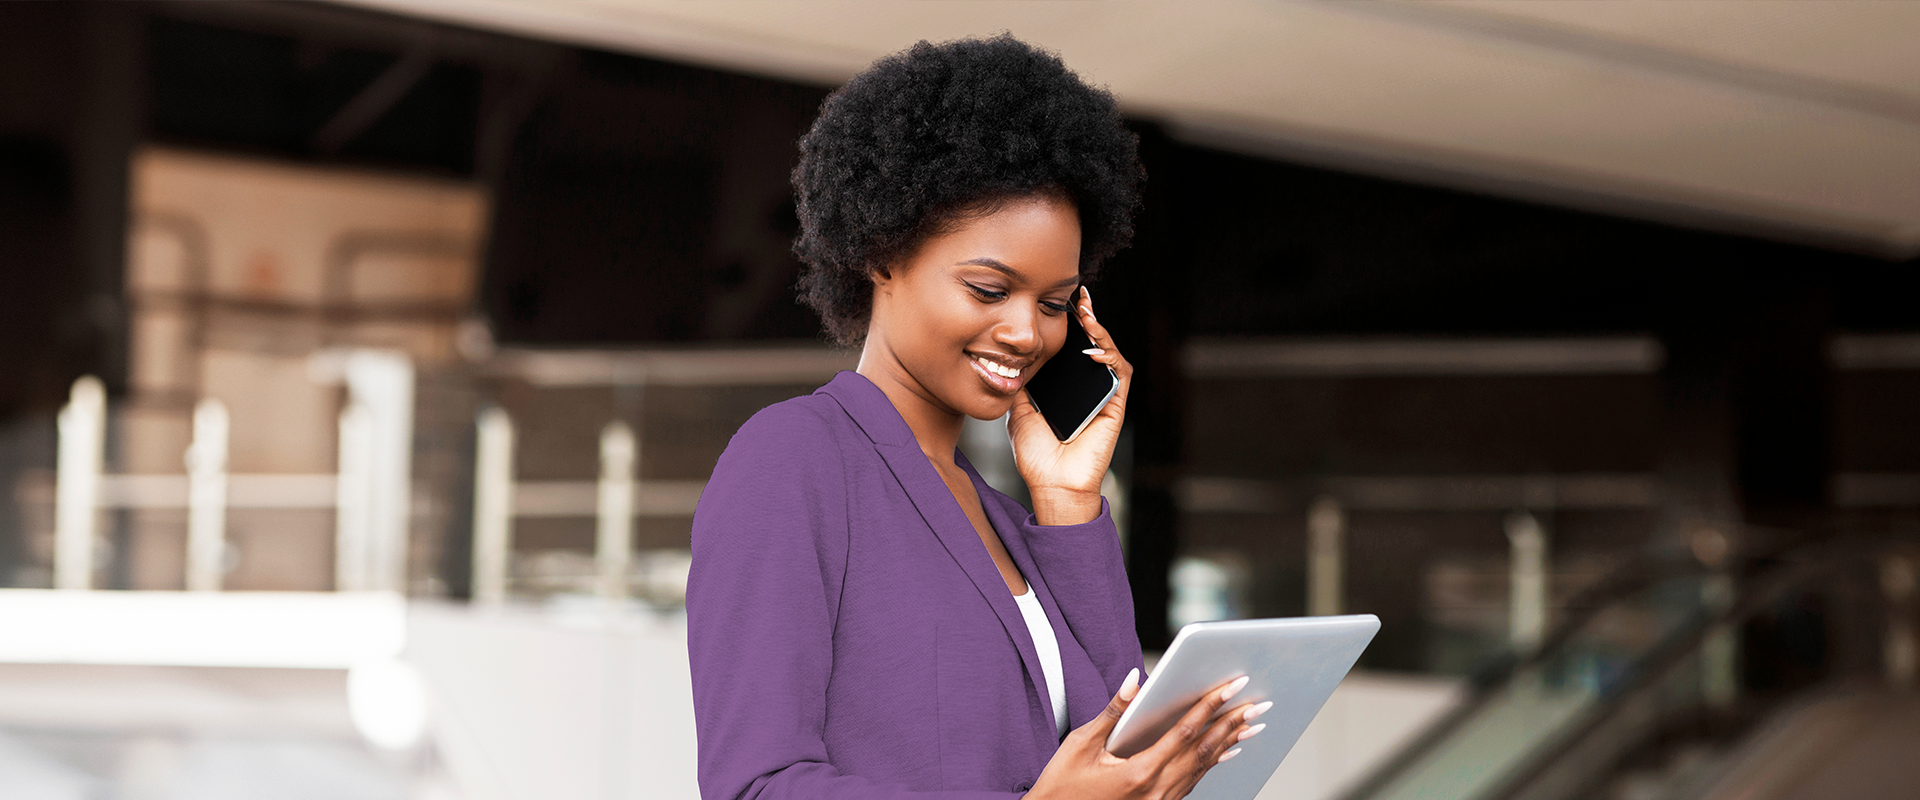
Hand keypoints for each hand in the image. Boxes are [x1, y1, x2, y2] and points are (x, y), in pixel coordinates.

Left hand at [1009, 287, 1132, 524]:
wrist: (1051, 484)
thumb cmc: (1036, 455)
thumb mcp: (1017, 410)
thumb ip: (1019, 385)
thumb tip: (1009, 360)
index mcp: (1067, 387)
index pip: (1071, 348)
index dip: (1069, 325)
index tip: (1059, 303)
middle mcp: (1088, 387)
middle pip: (1093, 344)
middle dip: (1088, 317)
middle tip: (1079, 296)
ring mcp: (1103, 395)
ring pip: (1109, 353)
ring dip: (1100, 331)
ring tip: (1086, 313)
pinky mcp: (1115, 406)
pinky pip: (1119, 374)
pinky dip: (1109, 357)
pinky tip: (1093, 349)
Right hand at [1025, 670, 1269, 799]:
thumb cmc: (1061, 787)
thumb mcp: (1080, 745)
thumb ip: (1113, 712)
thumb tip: (1135, 680)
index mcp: (1138, 772)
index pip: (1184, 732)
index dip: (1210, 705)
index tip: (1232, 685)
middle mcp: (1156, 791)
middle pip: (1203, 750)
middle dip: (1233, 723)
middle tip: (1258, 703)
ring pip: (1203, 768)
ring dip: (1229, 742)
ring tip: (1252, 723)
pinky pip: (1193, 781)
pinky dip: (1212, 763)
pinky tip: (1227, 750)